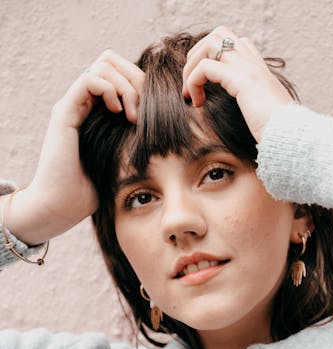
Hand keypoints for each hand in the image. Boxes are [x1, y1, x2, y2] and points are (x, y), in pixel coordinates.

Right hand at [6, 50, 143, 244]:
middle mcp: (83, 103)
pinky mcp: (64, 113)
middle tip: (145, 108)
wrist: (63, 207)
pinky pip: (89, 80)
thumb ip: (140, 144)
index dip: (141, 83)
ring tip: (133, 116)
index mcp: (98, 111)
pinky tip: (120, 114)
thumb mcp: (127, 163)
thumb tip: (172, 138)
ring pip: (102, 66)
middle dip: (135, 78)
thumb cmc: (96, 192)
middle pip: (111, 61)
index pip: (120, 74)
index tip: (155, 110)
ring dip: (126, 86)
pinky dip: (110, 90)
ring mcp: (73, 106)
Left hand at [182, 26, 292, 143]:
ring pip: (209, 44)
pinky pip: (205, 68)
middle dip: (198, 54)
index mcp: (260, 71)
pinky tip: (197, 102)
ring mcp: (249, 69)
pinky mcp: (241, 80)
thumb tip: (248, 122)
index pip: (236, 44)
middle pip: (219, 34)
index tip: (206, 87)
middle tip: (192, 82)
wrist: (291, 139)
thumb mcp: (262, 118)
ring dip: (192, 65)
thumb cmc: (277, 135)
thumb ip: (253, 110)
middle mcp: (254, 64)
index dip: (214, 57)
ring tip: (191, 91)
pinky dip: (193, 81)